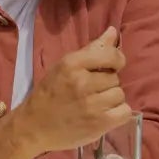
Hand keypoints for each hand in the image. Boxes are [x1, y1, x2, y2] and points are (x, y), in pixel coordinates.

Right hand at [17, 27, 129, 154]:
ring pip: (120, 94)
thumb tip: (113, 32)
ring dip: (111, 99)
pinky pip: (124, 112)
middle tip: (91, 91)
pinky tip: (104, 115)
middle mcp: (82, 82)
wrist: (34, 127)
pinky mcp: (99, 124)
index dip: (116, 60)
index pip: (110, 55)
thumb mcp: (64, 67)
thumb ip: (91, 50)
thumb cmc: (49, 94)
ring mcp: (92, 105)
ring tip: (96, 104)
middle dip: (106, 83)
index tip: (110, 67)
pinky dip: (118, 114)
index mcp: (72, 64)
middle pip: (115, 77)